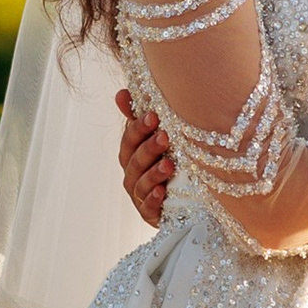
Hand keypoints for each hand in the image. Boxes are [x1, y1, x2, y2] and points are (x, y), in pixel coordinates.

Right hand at [116, 87, 174, 227]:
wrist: (185, 200)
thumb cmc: (167, 161)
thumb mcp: (156, 139)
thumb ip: (138, 118)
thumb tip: (121, 93)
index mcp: (132, 153)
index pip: (130, 139)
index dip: (139, 127)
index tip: (153, 115)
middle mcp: (132, 174)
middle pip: (135, 160)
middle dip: (149, 148)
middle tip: (165, 137)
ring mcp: (139, 195)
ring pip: (141, 183)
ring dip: (154, 173)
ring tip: (168, 165)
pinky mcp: (150, 214)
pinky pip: (149, 207)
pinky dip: (154, 200)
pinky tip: (162, 191)